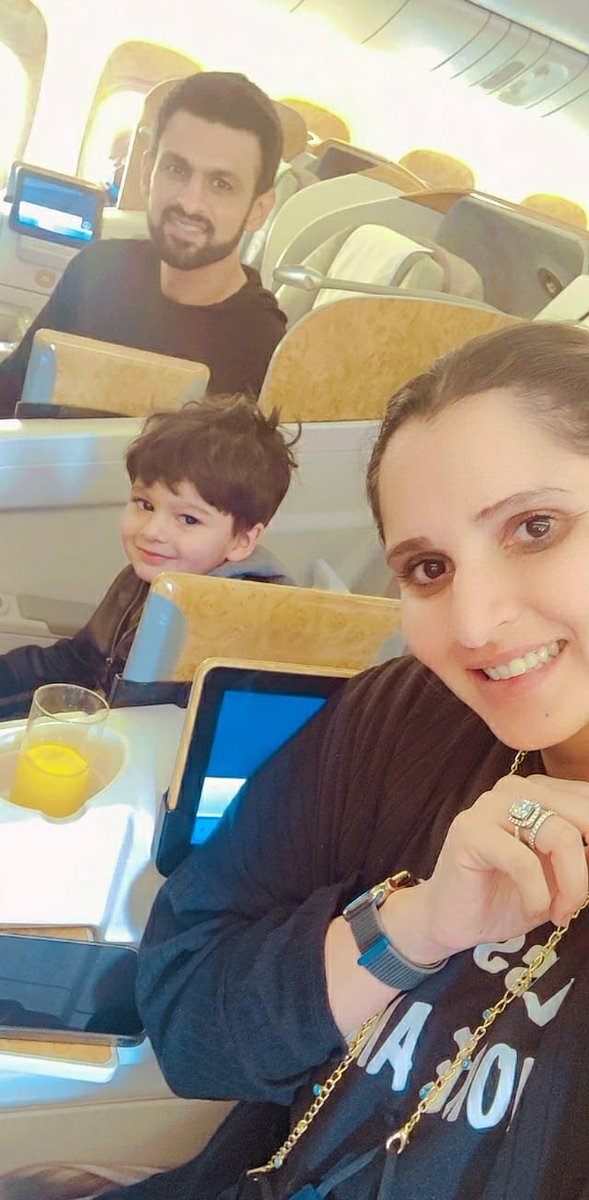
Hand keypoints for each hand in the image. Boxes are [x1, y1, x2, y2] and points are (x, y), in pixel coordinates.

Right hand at [383, 774, 588, 964]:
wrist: (455, 921)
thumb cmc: (509, 897)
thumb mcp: (561, 876)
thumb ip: (586, 855)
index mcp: (540, 791)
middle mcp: (516, 789)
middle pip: (584, 815)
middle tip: (577, 903)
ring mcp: (490, 805)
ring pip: (560, 835)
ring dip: (572, 885)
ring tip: (560, 911)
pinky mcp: (470, 831)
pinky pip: (523, 861)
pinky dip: (537, 896)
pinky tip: (532, 911)